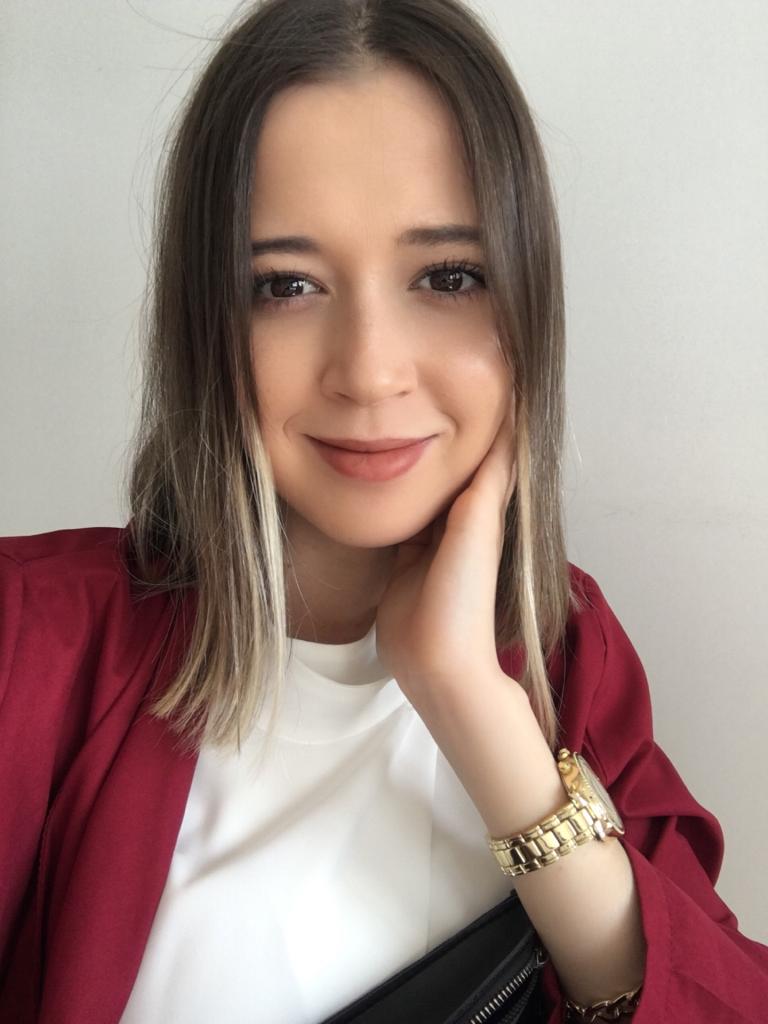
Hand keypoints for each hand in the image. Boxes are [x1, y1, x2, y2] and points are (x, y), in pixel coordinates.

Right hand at [375, 402, 517, 712]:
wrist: (436, 663)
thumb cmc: (462, 600)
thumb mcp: (474, 533)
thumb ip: (483, 484)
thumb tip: (505, 427)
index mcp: (483, 511)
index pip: (487, 452)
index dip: (484, 416)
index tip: (479, 369)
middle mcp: (461, 520)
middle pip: (451, 463)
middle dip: (438, 428)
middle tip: (420, 384)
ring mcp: (431, 538)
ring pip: (422, 484)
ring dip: (412, 455)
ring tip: (394, 413)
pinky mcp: (404, 555)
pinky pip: (400, 513)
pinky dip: (392, 490)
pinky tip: (374, 468)